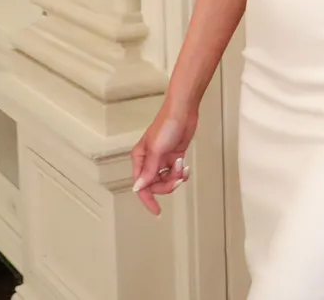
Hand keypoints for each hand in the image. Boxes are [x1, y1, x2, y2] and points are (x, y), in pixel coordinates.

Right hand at [130, 100, 196, 215]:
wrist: (183, 111)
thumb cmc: (166, 126)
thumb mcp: (156, 150)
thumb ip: (148, 170)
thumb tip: (138, 187)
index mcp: (140, 159)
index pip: (141, 185)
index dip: (148, 200)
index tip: (157, 211)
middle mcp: (149, 161)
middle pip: (155, 185)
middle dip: (167, 184)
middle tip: (177, 177)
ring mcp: (162, 159)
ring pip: (167, 179)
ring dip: (175, 178)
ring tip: (182, 167)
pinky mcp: (174, 156)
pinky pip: (175, 173)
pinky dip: (181, 173)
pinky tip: (185, 167)